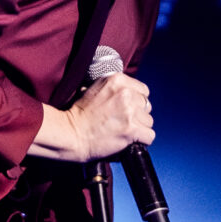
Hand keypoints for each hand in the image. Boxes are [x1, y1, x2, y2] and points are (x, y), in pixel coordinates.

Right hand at [34, 74, 153, 162]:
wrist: (71, 134)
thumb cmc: (80, 115)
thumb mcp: (94, 89)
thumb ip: (114, 88)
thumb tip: (131, 92)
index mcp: (117, 80)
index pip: (143, 90)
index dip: (136, 102)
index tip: (127, 109)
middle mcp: (125, 93)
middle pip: (147, 106)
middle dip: (138, 115)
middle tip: (122, 122)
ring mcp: (129, 112)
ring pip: (149, 121)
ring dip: (139, 129)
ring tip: (123, 131)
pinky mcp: (131, 129)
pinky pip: (149, 136)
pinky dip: (141, 141)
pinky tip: (129, 140)